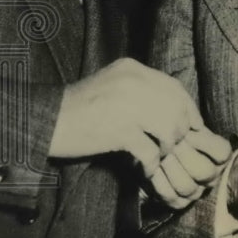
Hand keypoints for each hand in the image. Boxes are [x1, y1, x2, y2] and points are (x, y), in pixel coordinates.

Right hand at [49, 58, 203, 174]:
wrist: (44, 121)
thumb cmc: (80, 108)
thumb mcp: (113, 86)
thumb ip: (141, 90)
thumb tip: (173, 107)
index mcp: (132, 69)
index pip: (174, 87)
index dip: (188, 108)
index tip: (193, 125)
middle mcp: (133, 82)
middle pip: (176, 107)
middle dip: (181, 130)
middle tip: (173, 145)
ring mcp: (126, 105)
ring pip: (169, 127)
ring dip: (167, 147)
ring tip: (157, 155)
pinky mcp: (118, 131)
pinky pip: (151, 150)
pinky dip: (152, 163)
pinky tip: (145, 167)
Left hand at [146, 128, 232, 209]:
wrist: (150, 147)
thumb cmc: (170, 131)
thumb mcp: (183, 120)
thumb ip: (191, 119)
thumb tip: (194, 125)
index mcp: (219, 156)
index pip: (222, 153)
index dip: (205, 142)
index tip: (187, 131)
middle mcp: (211, 175)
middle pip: (204, 171)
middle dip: (184, 156)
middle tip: (170, 144)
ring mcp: (195, 190)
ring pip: (187, 186)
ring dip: (170, 169)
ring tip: (159, 156)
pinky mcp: (178, 202)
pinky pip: (170, 197)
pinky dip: (159, 183)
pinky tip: (152, 170)